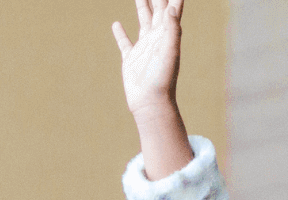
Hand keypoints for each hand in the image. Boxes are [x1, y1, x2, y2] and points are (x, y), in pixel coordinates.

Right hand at [113, 0, 183, 118]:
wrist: (151, 103)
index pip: (171, 8)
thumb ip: (172, 29)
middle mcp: (157, 38)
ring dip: (142, 6)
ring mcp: (144, 48)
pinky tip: (116, 24)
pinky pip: (124, 42)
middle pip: (157, 10)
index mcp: (168, 35)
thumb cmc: (162, 79)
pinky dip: (120, 33)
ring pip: (143, 20)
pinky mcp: (131, 58)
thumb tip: (171, 7)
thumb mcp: (170, 51)